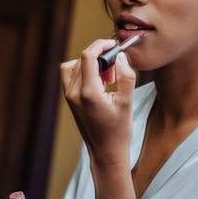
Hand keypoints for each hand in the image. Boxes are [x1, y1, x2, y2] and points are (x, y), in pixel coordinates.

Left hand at [60, 39, 136, 167]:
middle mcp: (74, 93)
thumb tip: (120, 56)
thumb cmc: (119, 131)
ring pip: (73, 66)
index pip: (88, 56)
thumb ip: (126, 76)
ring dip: (90, 64)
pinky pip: (72, 77)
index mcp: (89, 93)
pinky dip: (85, 73)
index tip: (113, 44)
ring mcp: (69, 98)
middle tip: (115, 64)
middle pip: (80, 59)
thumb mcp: (127, 103)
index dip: (100, 45)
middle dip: (98, 55)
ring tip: (109, 76)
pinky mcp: (70, 101)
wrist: (106, 153)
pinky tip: (102, 84)